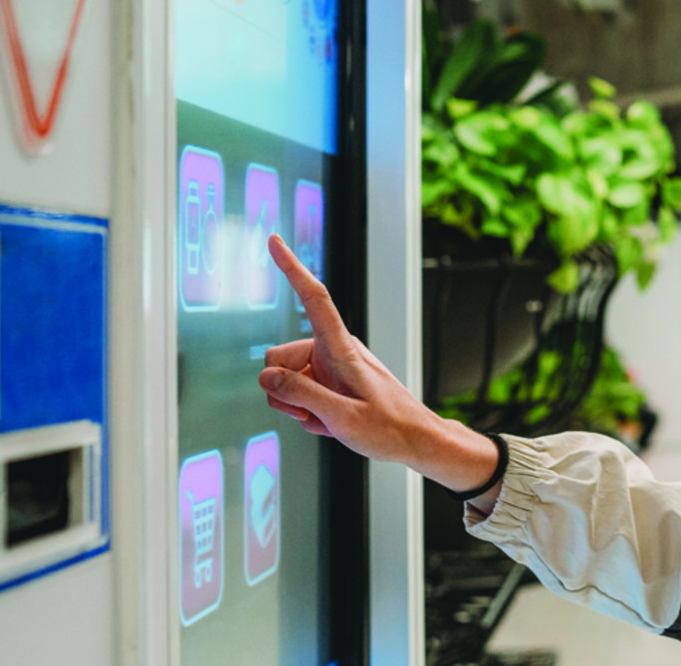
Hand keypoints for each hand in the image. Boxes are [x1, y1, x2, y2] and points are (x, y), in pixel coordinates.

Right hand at [257, 234, 499, 495]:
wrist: (415, 440)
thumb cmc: (388, 428)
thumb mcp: (341, 417)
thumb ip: (300, 395)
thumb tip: (265, 376)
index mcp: (341, 348)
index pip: (314, 299)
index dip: (292, 269)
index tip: (275, 240)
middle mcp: (333, 350)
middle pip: (277, 359)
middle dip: (284, 391)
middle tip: (315, 415)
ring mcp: (329, 366)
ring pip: (283, 381)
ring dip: (297, 405)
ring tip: (329, 419)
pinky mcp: (328, 382)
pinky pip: (297, 394)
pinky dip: (307, 412)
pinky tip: (330, 421)